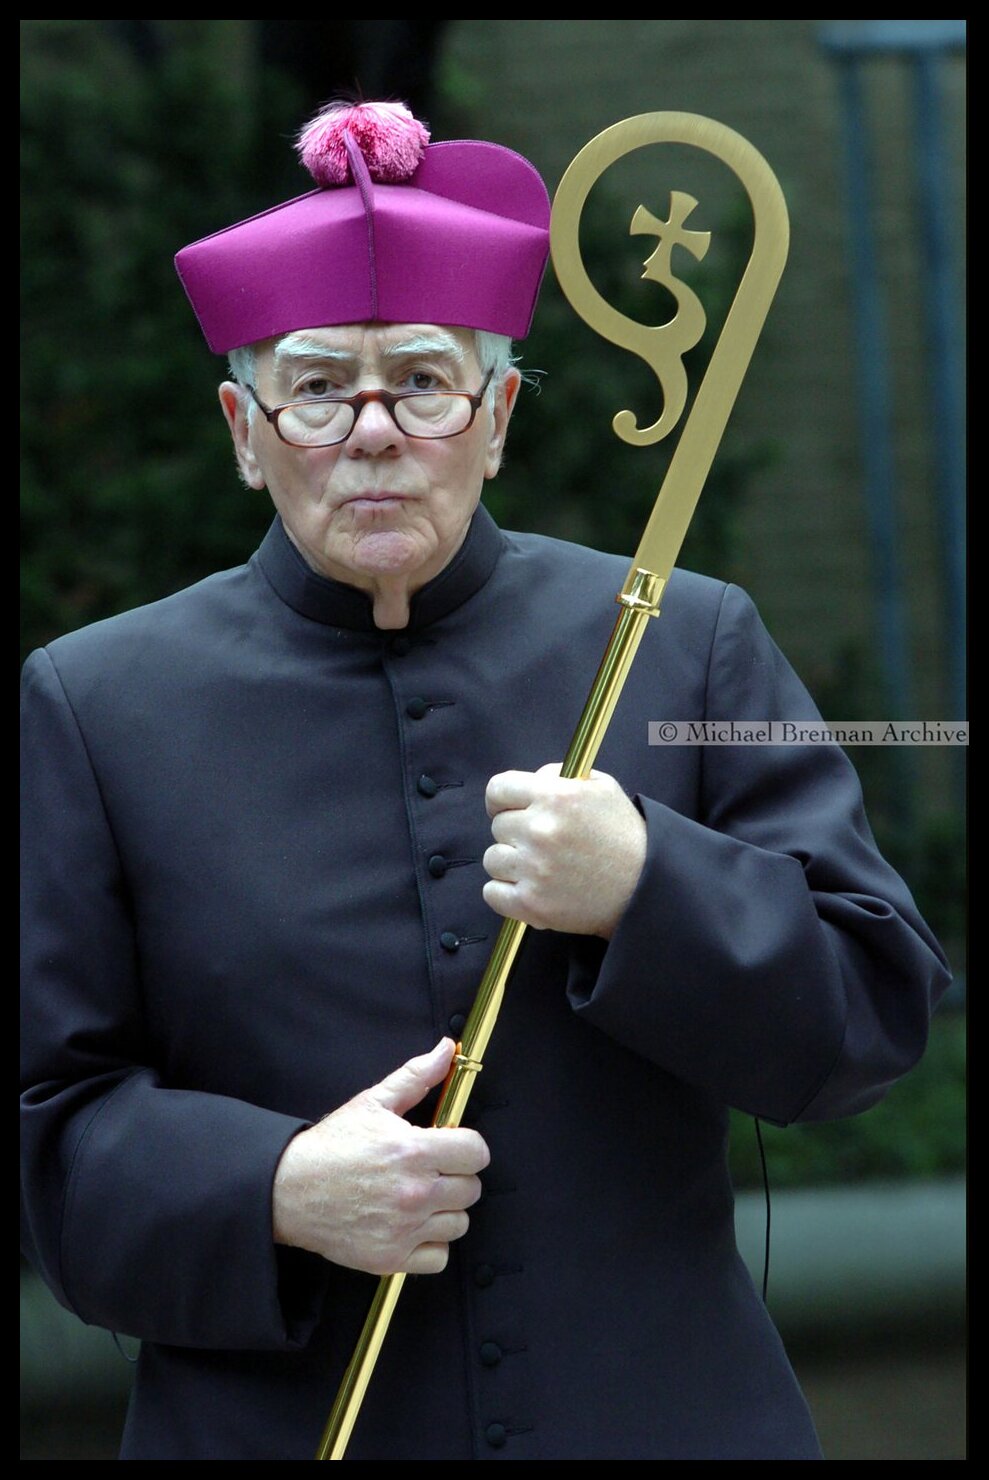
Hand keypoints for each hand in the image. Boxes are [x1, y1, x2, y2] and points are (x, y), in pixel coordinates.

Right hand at [272, 1039, 488, 1275]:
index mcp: (413, 1151)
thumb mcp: (373, 1102)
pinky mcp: (391, 1258)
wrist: (289, 1190)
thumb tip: (447, 1050)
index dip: (468, 1146)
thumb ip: (416, 1076)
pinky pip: (439, 1258)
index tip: (454, 1146)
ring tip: (421, 1197)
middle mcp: (414, 1193)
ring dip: (446, 1210)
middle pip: (472, 1189)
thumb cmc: (331, 1146)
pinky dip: (430, 1244)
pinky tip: (412, 1225)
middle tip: (432, 1170)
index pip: (476, 1152)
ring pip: (459, 1223)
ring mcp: (404, 1229)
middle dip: (457, 1176)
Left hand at [482, 764, 646, 938]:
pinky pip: (492, 893)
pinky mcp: (532, 904)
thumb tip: (530, 780)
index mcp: (556, 797)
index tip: (507, 808)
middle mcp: (541, 830)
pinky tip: (529, 887)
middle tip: (541, 843)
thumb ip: (558, 776)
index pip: (497, 789)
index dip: (500, 799)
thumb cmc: (624, 836)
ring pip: (492, 859)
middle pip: (497, 826)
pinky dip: (505, 892)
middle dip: (515, 833)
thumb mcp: (601, 787)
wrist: (645, 887)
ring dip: (511, 863)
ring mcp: (535, 869)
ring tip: (540, 867)